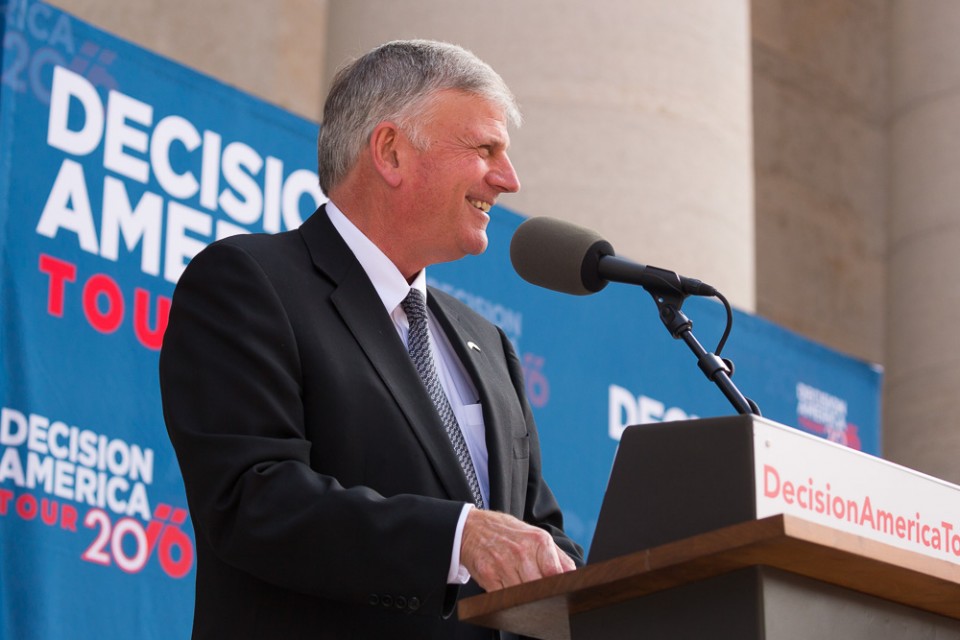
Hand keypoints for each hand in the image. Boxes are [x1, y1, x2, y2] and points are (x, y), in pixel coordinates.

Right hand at [459, 509, 576, 591]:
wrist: (472, 527)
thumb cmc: (507, 532)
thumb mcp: (535, 535)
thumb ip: (557, 555)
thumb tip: (573, 574)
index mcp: (539, 541)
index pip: (556, 573)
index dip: (560, 587)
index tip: (560, 593)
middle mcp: (522, 552)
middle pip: (541, 587)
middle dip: (544, 595)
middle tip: (543, 597)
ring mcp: (504, 564)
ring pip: (523, 595)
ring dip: (526, 600)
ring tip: (525, 593)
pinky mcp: (488, 575)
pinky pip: (504, 597)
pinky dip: (509, 600)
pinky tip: (510, 592)